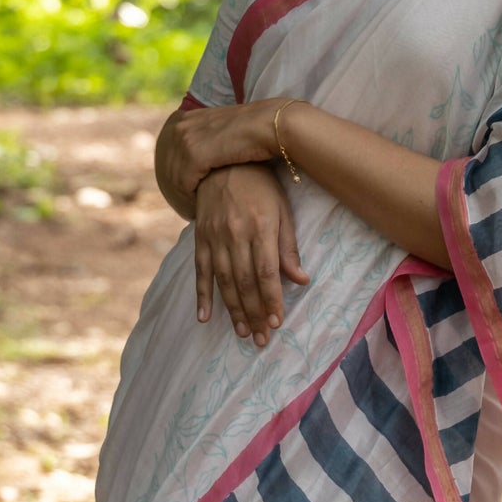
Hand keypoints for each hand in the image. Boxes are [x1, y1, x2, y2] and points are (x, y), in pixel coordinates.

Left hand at [155, 99, 287, 215]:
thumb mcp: (221, 135)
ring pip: (172, 178)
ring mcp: (184, 138)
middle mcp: (179, 125)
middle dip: (173, 191)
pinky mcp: (194, 152)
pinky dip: (187, 200)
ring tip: (192, 214)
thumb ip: (206, 143)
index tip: (183, 196)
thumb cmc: (255, 134)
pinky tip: (196, 211)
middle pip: (165, 167)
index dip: (173, 178)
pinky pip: (182, 184)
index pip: (166, 154)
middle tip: (185, 210)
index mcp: (184, 118)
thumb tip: (200, 160)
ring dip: (180, 199)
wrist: (270, 126)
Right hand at [194, 166, 307, 344]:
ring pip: (224, 282)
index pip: (266, 272)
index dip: (271, 299)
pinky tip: (205, 317)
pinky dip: (201, 295)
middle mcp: (235, 234)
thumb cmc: (260, 187)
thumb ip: (288, 247)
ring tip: (242, 332)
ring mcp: (214, 238)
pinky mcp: (200, 239)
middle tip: (261, 339)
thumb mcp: (282, 210)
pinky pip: (200, 271)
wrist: (221, 162)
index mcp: (260, 227)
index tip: (277, 322)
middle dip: (254, 314)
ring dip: (233, 311)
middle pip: (245, 282)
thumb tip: (301, 280)